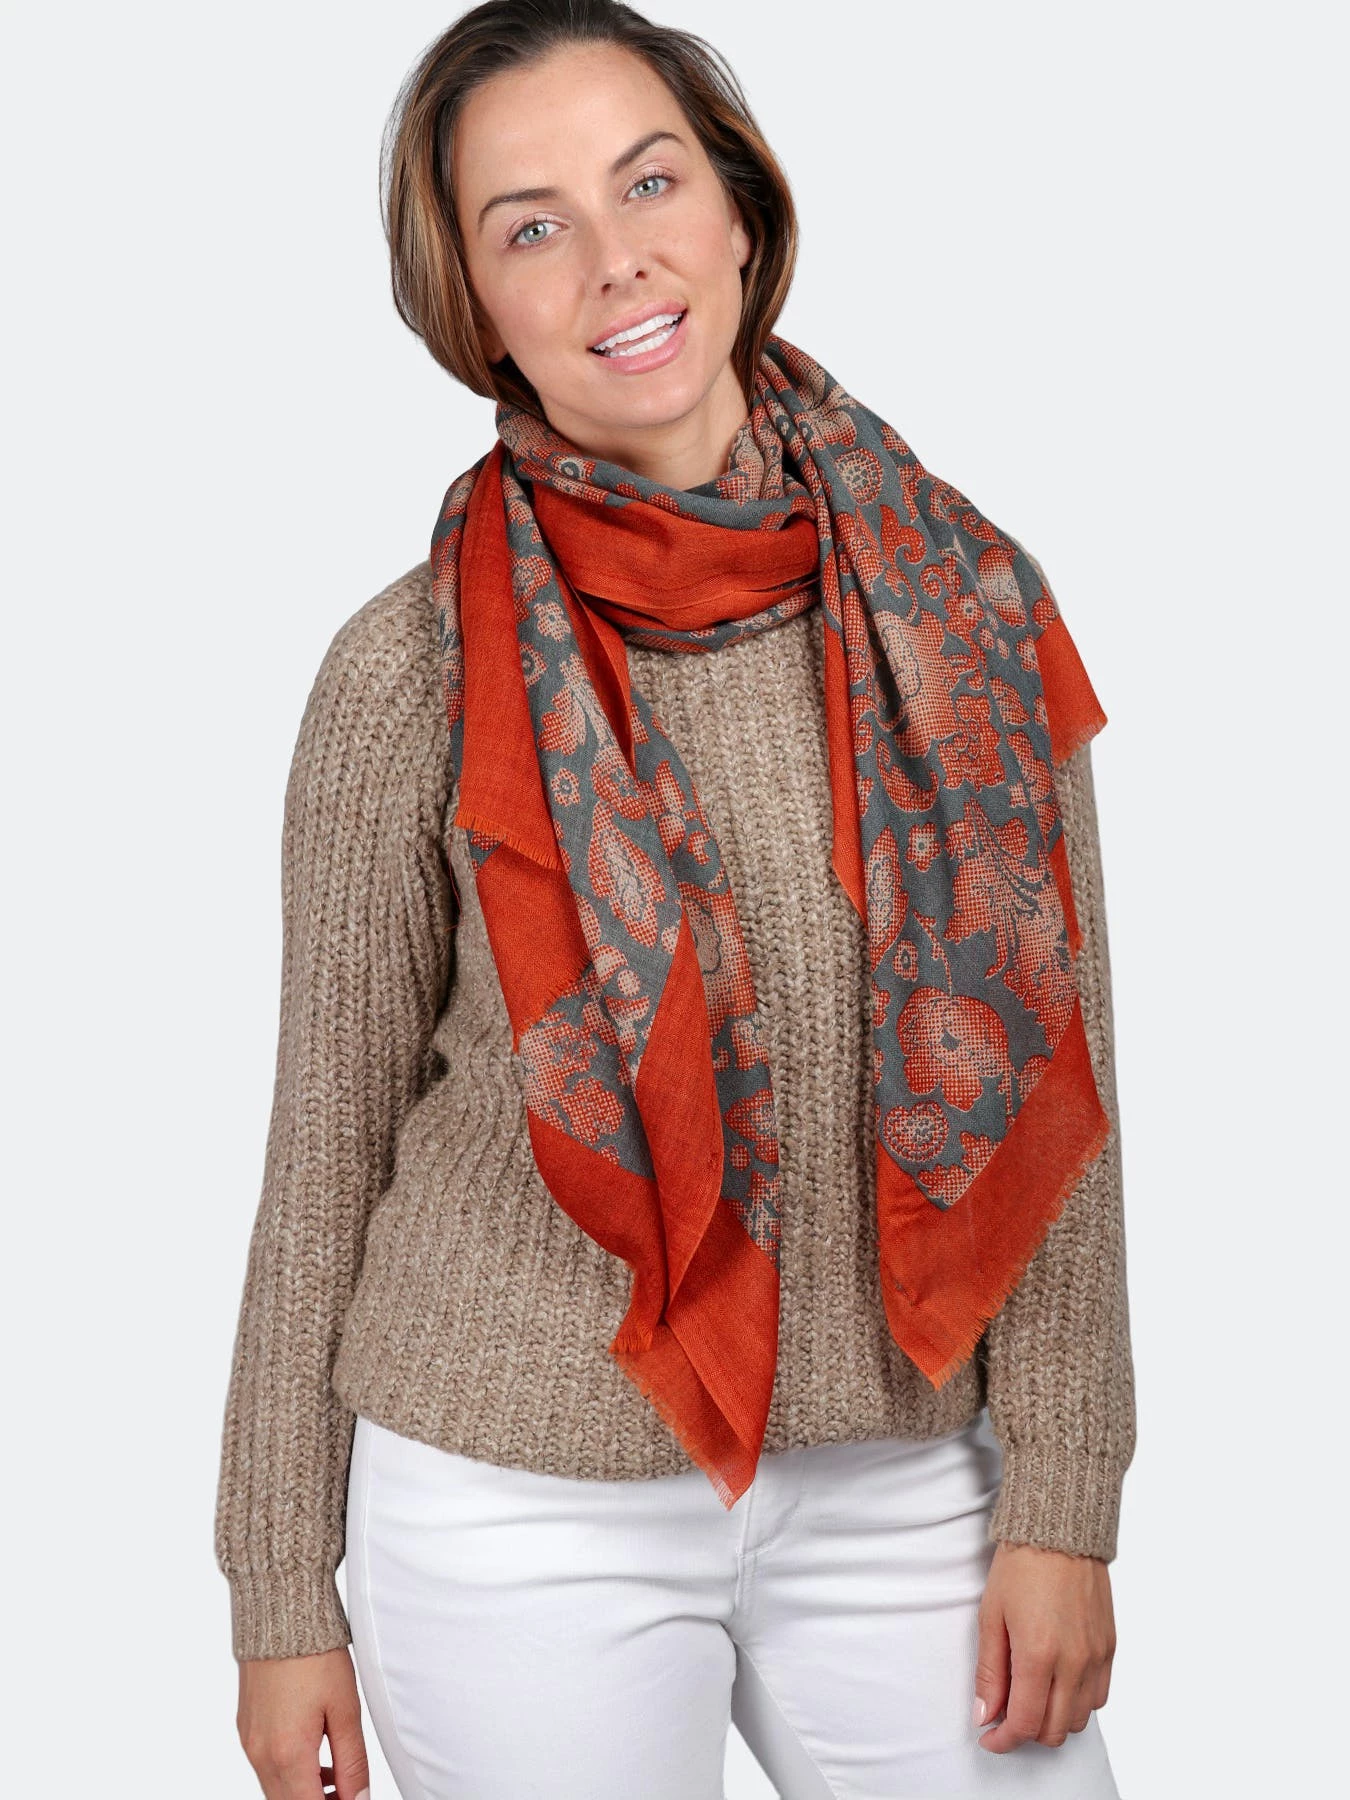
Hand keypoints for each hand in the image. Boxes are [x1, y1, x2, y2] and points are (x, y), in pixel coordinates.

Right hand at [236, 1646, 370, 1798]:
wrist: (281, 1614)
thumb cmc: (315, 1655)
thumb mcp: (346, 1709)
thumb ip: (353, 1762)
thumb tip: (360, 1798)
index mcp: (288, 1753)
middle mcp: (261, 1754)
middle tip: (348, 1794)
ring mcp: (250, 1742)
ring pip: (276, 1789)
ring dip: (304, 1792)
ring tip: (337, 1779)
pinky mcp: (246, 1729)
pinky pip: (266, 1767)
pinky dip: (289, 1773)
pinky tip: (315, 1759)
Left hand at [972, 1541, 1115, 1753]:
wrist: (1059, 1530)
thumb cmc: (1021, 1566)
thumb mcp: (991, 1616)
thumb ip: (989, 1672)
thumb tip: (985, 1714)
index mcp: (1039, 1655)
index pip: (1025, 1724)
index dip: (1004, 1739)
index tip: (989, 1736)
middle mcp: (1074, 1663)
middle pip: (1054, 1731)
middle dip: (1026, 1733)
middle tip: (1005, 1716)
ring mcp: (1096, 1657)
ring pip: (1079, 1719)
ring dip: (1053, 1720)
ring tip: (1030, 1697)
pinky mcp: (1110, 1648)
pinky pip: (1098, 1697)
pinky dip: (1077, 1703)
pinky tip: (1057, 1684)